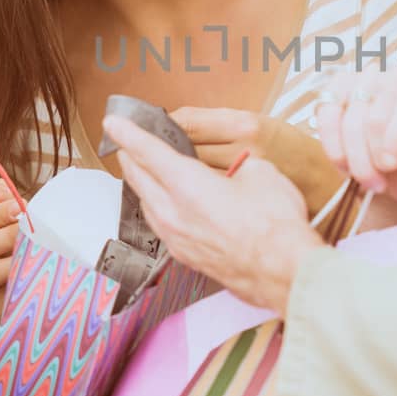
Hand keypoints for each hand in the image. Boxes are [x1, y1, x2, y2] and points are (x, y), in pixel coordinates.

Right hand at [0, 178, 21, 321]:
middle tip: (33, 229)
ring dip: (13, 258)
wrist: (23, 285)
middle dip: (9, 235)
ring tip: (35, 250)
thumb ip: (3, 199)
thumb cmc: (16, 246)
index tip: (22, 206)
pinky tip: (31, 271)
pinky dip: (13, 279)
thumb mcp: (11, 219)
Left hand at [103, 115, 321, 312]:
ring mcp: (176, 238)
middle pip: (138, 177)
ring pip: (145, 203)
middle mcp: (173, 212)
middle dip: (130, 156)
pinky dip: (156, 207)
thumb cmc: (275, 225)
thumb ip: (238, 166)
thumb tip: (236, 172)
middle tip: (127, 143)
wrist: (284, 273)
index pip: (148, 151)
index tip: (112, 122)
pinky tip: (166, 205)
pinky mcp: (185, 256)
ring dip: (142, 183)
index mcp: (187, 184)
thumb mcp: (261, 173)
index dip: (128, 133)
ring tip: (145, 171)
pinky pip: (159, 224)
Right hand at [313, 71, 396, 207]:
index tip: (392, 165)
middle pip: (377, 111)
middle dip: (374, 154)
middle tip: (381, 181)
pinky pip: (326, 112)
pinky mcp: (340, 86)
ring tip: (368, 179)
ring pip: (350, 116)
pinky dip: (332, 145)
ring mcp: (369, 76)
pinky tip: (346, 163)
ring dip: (355, 157)